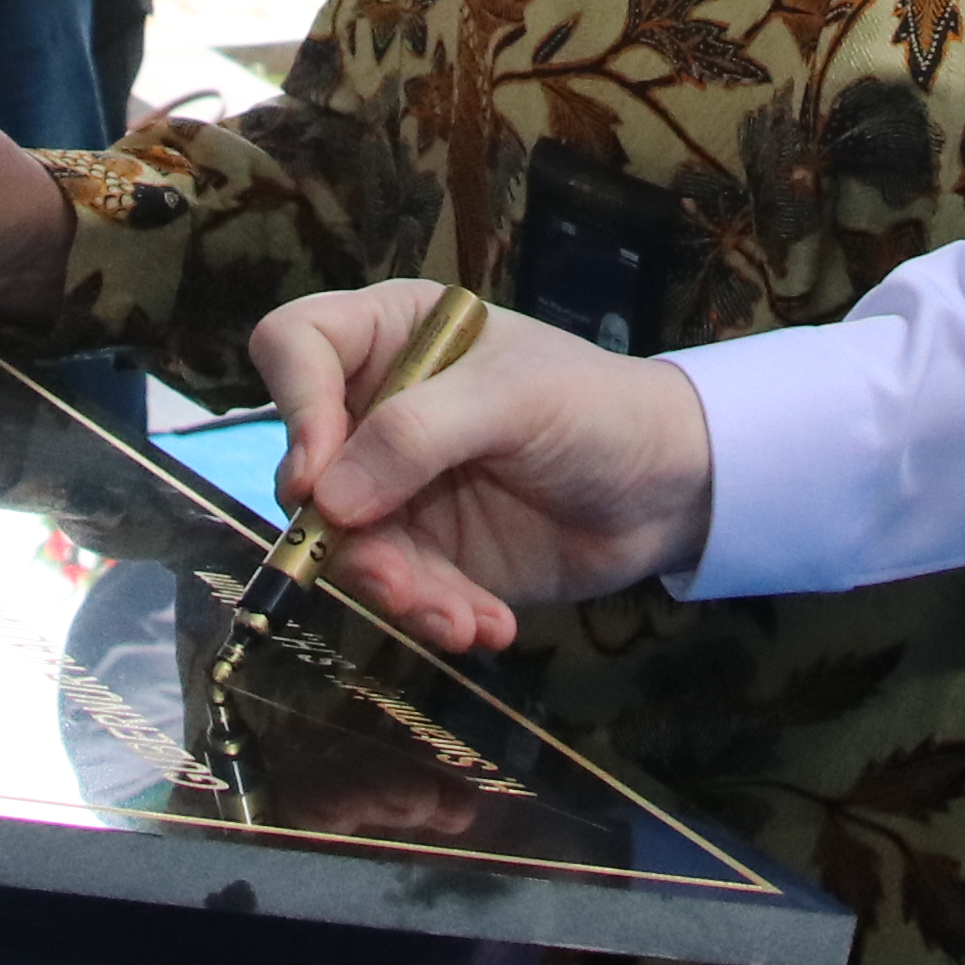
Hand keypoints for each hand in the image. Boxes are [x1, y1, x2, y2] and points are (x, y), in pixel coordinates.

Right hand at [246, 285, 716, 653]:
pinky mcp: (428, 552)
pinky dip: (438, 616)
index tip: (317, 478)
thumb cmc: (599, 408)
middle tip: (397, 580)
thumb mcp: (514, 402)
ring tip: (461, 621)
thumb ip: (418, 435)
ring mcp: (398, 487)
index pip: (296, 346)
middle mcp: (378, 409)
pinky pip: (401, 590)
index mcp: (393, 336)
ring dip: (401, 592)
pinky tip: (487, 627)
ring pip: (349, 545)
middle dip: (349, 537)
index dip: (293, 406)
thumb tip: (325, 498)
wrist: (671, 490)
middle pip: (308, 468)